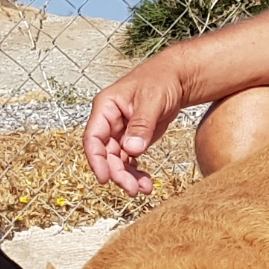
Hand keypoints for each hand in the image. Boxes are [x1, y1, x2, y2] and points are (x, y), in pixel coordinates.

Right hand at [85, 66, 184, 194]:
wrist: (176, 78)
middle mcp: (109, 122)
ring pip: (117, 161)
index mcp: (106, 107)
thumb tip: (131, 149)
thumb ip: (141, 124)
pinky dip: (136, 173)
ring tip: (143, 189)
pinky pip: (129, 160)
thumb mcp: (152, 100)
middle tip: (133, 189)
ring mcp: (120, 132)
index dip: (96, 160)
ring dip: (128, 177)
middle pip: (106, 154)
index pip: (93, 138)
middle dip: (117, 173)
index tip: (104, 178)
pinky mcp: (132, 139)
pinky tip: (146, 182)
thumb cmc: (161, 80)